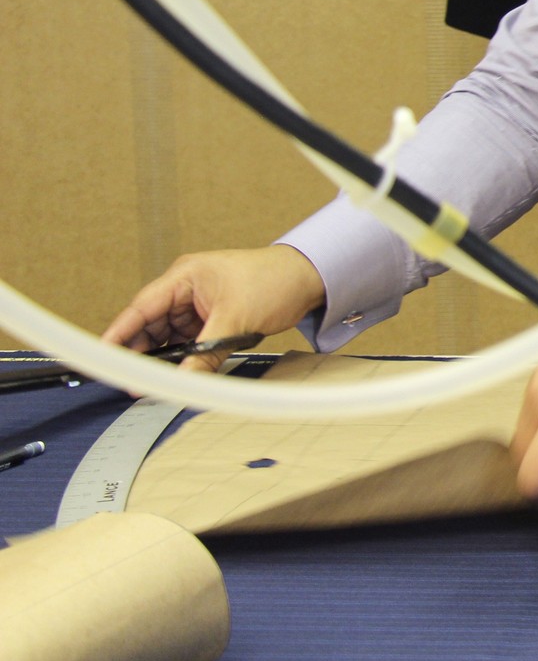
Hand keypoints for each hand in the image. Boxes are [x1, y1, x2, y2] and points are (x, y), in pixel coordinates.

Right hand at [102, 246, 326, 371]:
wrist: (311, 278)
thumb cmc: (275, 281)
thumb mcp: (237, 320)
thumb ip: (206, 353)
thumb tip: (183, 381)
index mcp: (185, 276)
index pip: (142, 307)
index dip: (119, 333)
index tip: (102, 357)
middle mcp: (186, 288)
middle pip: (151, 324)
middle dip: (141, 352)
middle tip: (131, 382)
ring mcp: (199, 303)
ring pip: (169, 336)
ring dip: (164, 357)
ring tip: (152, 384)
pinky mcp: (212, 316)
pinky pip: (189, 340)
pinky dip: (184, 356)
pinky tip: (179, 373)